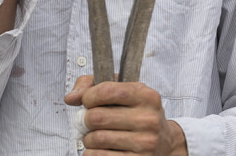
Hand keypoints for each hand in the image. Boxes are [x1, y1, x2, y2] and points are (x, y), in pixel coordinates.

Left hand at [65, 76, 186, 154]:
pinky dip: (92, 153)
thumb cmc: (136, 113)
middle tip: (90, 122)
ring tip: (96, 136)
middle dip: (86, 120)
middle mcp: (148, 119)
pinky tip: (100, 149)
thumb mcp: (123, 91)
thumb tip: (71, 98)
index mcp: (146, 96)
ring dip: (88, 138)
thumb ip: (93, 85)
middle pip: (97, 117)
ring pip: (97, 138)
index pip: (106, 91)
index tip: (87, 101)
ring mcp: (146, 143)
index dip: (88, 96)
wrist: (165, 142)